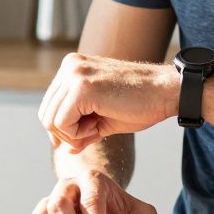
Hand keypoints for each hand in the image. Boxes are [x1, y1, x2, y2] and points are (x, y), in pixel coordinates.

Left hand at [38, 52, 176, 152]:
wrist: (167, 92)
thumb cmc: (141, 104)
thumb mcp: (104, 117)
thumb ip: (80, 128)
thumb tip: (64, 148)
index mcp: (73, 67)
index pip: (50, 106)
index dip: (65, 129)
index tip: (90, 130)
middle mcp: (70, 66)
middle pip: (46, 114)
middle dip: (67, 133)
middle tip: (94, 132)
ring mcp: (74, 74)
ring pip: (50, 120)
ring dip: (73, 135)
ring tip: (98, 129)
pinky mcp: (82, 87)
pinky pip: (61, 123)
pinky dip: (77, 134)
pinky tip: (98, 128)